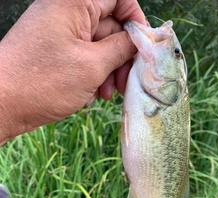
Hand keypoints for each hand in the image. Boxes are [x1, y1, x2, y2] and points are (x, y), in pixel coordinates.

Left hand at [0, 0, 145, 143]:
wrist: (1, 105)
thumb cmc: (43, 83)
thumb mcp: (91, 66)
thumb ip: (121, 49)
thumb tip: (139, 41)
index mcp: (74, 3)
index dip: (135, 21)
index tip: (142, 48)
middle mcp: (66, 12)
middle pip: (109, 26)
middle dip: (121, 56)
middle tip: (124, 83)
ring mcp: (59, 33)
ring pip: (98, 46)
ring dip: (108, 71)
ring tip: (106, 94)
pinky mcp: (55, 52)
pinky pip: (84, 58)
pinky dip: (92, 75)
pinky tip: (90, 94)